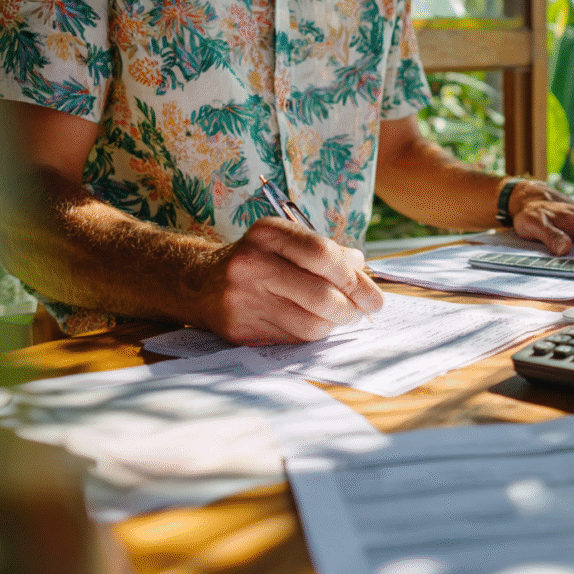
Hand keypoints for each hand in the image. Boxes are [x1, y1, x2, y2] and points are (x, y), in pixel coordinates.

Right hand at [189, 217, 382, 345]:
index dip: (354, 278)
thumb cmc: (259, 259)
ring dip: (334, 324)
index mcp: (267, 233)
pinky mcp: (240, 330)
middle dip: (352, 307)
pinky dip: (312, 334)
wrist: (201, 283)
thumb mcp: (287, 241)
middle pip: (320, 294)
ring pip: (310, 323)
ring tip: (340, 316)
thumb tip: (362, 269)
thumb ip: (327, 252)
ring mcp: (243, 299)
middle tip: (364, 310)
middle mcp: (251, 264)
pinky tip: (313, 322)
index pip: (322, 254)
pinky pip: (293, 339)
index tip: (373, 294)